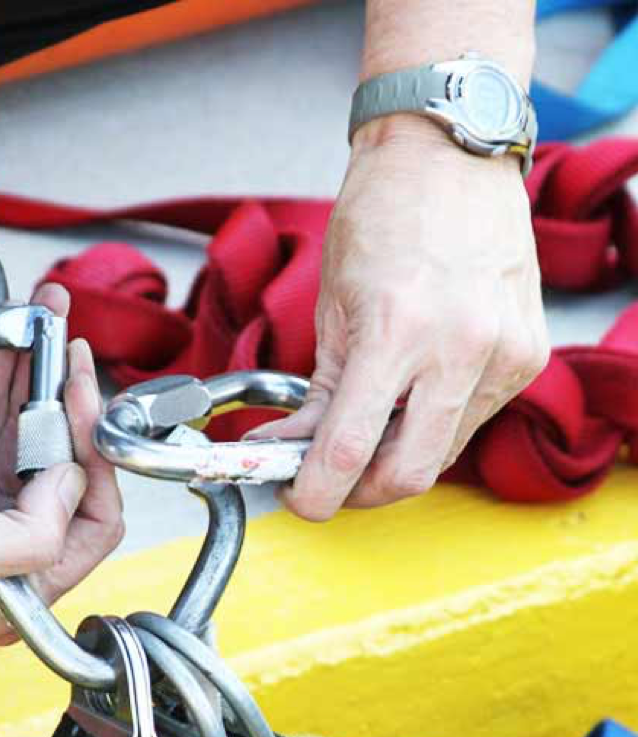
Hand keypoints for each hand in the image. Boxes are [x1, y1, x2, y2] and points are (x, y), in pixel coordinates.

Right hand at [0, 284, 122, 644]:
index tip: (78, 414)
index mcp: (8, 596)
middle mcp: (3, 557)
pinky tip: (13, 348)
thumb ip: (32, 538)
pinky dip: (9, 384)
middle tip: (68, 358)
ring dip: (44, 385)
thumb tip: (72, 488)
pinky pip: (4, 422)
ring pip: (39, 440)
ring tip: (47, 334)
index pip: (93, 534)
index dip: (95, 472)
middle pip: (70, 477)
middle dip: (72, 411)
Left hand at [250, 118, 547, 519]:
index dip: (316, 492)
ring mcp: (504, 352)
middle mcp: (461, 347)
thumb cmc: (382, 215)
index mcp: (397, 329)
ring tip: (365, 428)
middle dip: (360, 494)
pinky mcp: (528, 355)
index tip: (300, 498)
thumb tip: (290, 447)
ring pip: (443, 454)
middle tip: (329, 481)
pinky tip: (410, 396)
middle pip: (408, 475)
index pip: (350, 451)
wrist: (450, 156)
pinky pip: (471, 420)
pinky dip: (431, 426)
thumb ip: (316, 392)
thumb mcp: (332, 306)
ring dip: (396, 459)